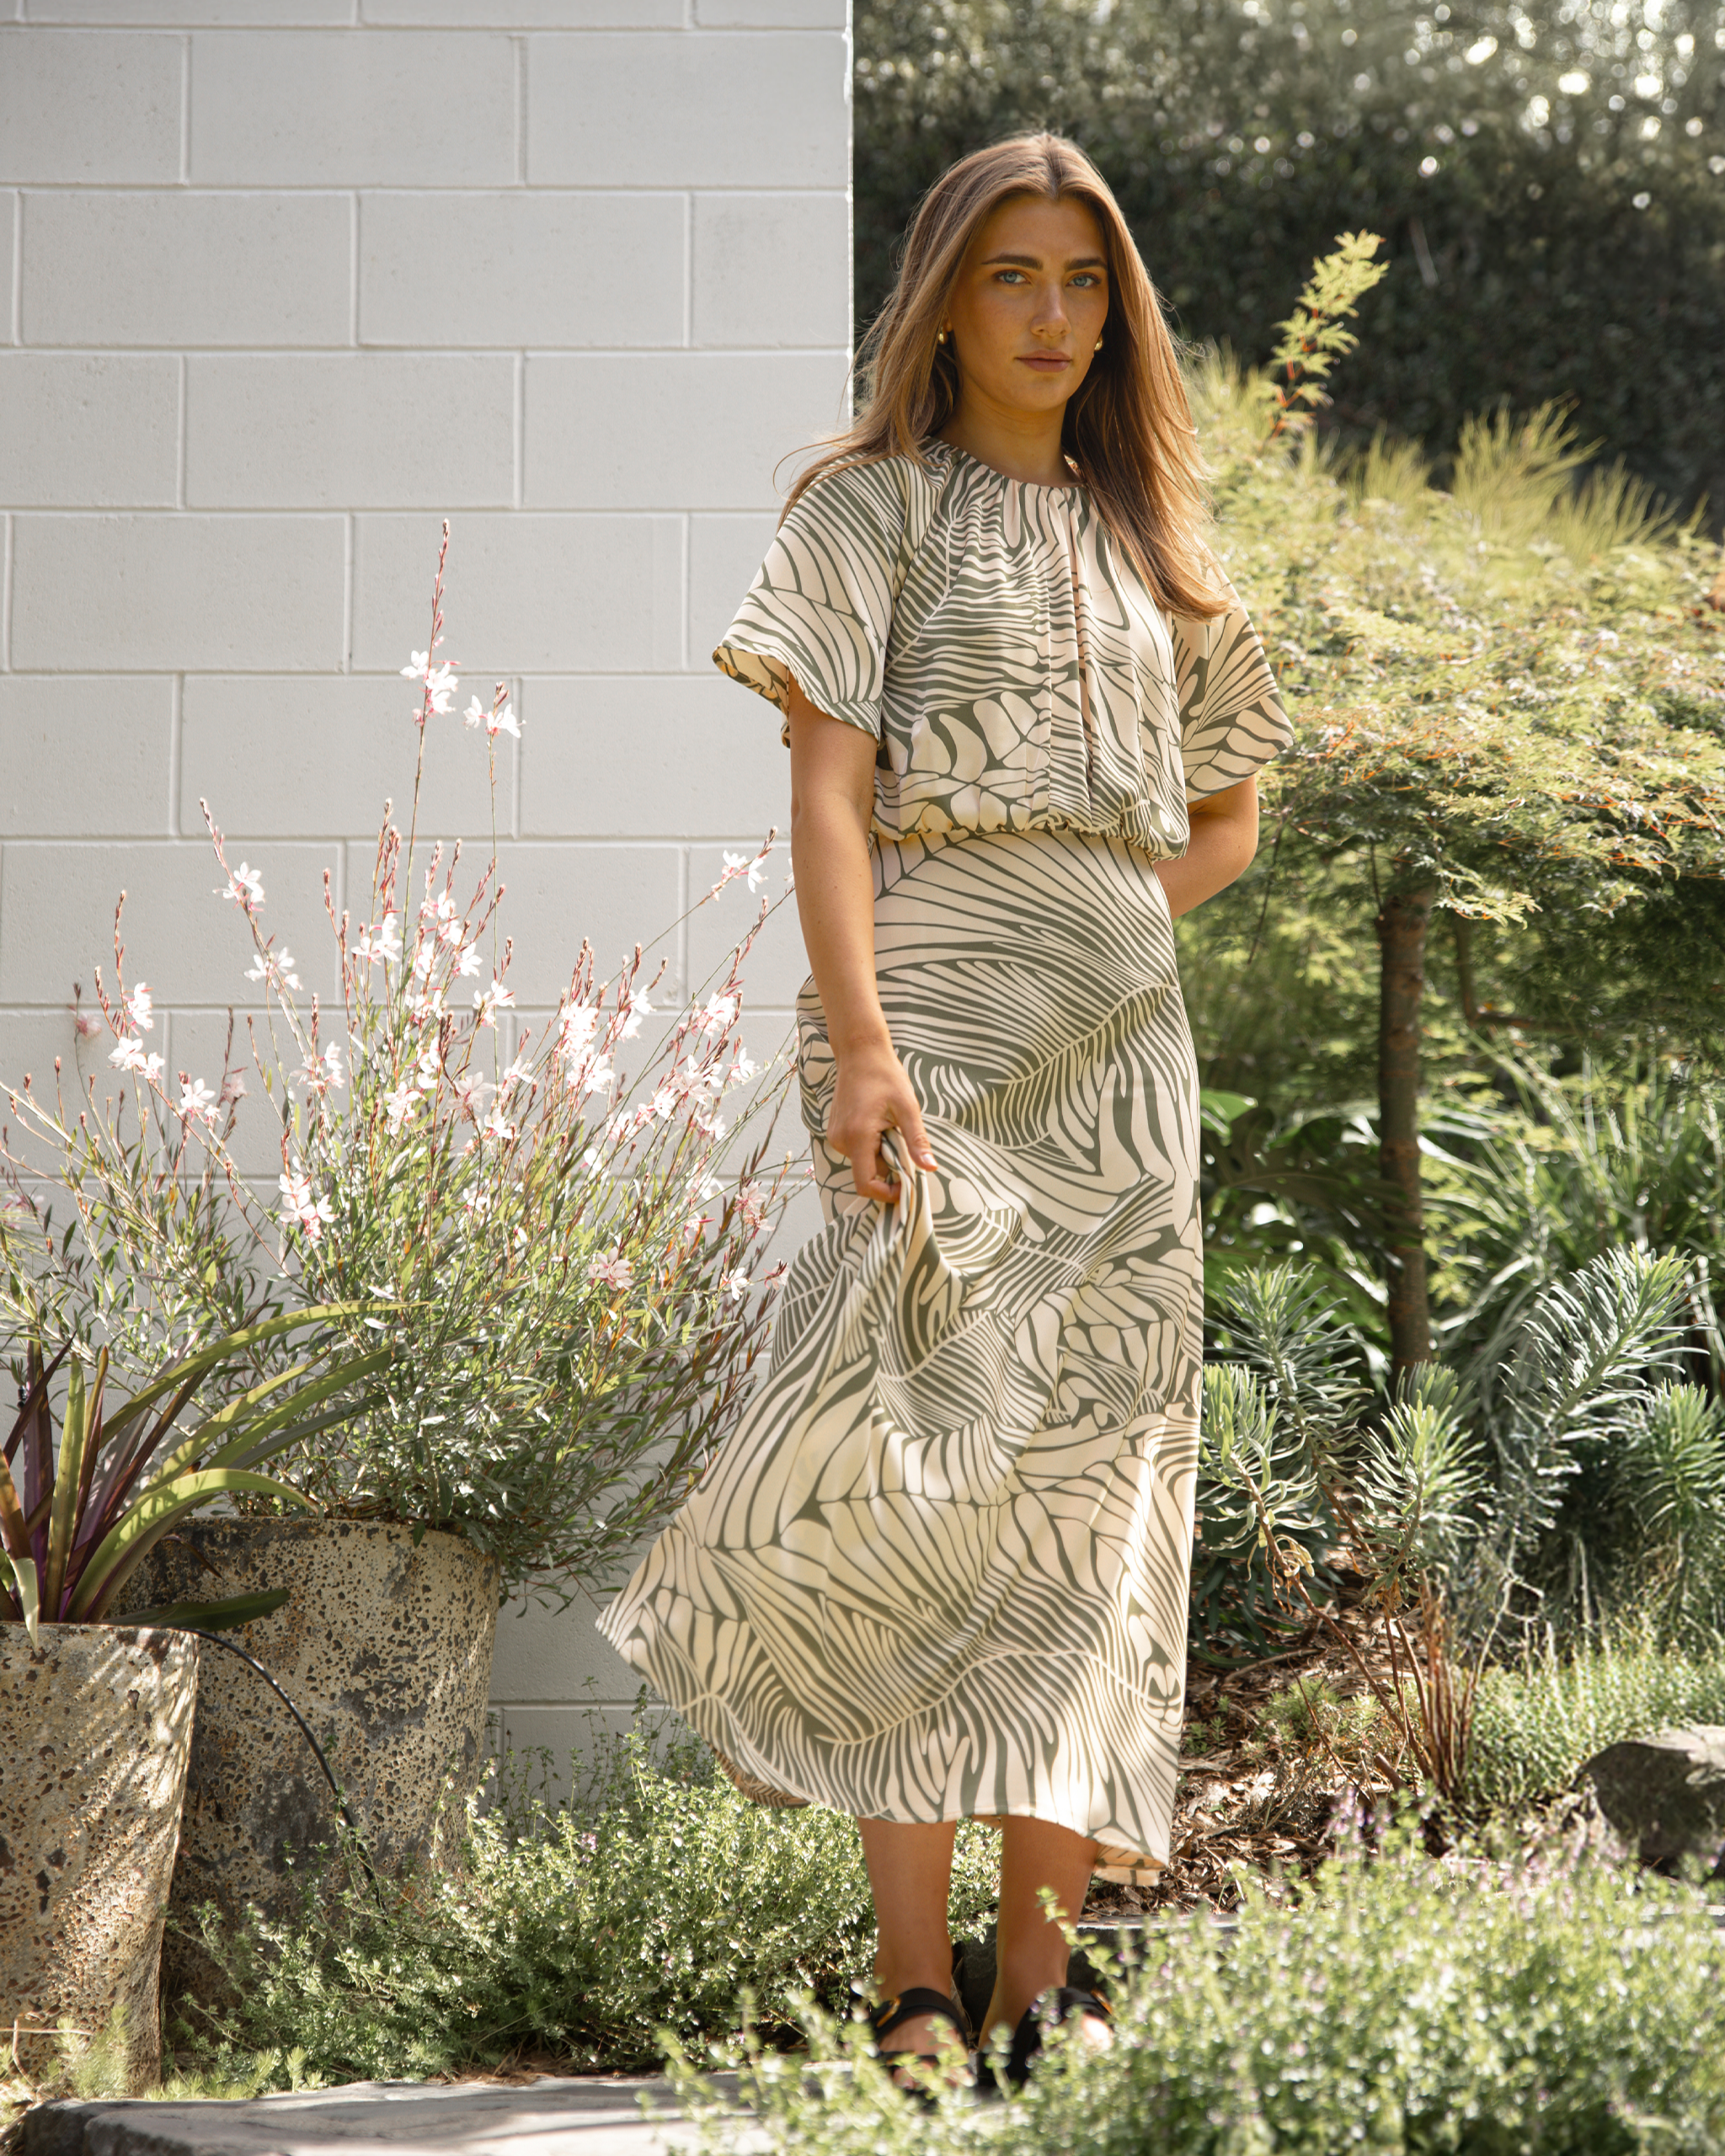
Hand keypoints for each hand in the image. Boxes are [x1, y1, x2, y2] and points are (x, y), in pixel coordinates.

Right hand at [826, 1038, 936, 1202]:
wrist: (860, 1053)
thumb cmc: (885, 1075)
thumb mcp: (907, 1107)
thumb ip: (917, 1141)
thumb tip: (930, 1168)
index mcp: (857, 1137)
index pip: (866, 1184)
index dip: (886, 1193)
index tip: (906, 1186)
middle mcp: (841, 1140)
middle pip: (867, 1174)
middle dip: (889, 1169)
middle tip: (906, 1146)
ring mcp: (836, 1136)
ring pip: (863, 1162)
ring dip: (882, 1155)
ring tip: (893, 1128)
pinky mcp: (837, 1131)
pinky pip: (857, 1151)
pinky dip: (873, 1146)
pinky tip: (881, 1124)